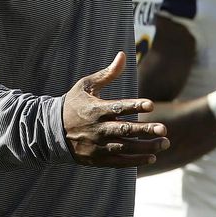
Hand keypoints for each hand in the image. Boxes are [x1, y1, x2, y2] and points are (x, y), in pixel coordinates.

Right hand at [63, 52, 168, 166]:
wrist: (51, 130)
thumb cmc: (73, 103)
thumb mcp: (86, 85)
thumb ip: (108, 74)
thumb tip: (123, 55)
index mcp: (95, 109)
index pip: (117, 107)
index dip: (134, 106)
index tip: (151, 105)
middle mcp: (97, 128)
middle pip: (124, 130)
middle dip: (144, 130)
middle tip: (163, 129)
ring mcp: (97, 145)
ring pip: (125, 147)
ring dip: (145, 147)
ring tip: (164, 142)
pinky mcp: (97, 158)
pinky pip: (119, 161)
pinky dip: (135, 161)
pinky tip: (151, 157)